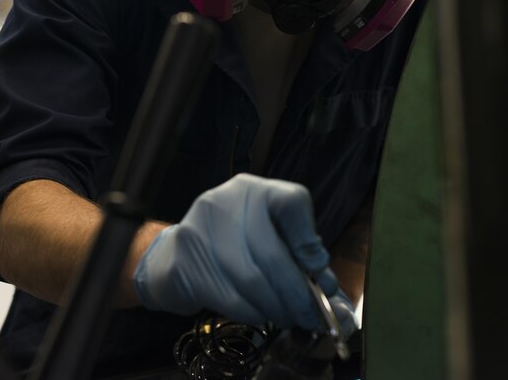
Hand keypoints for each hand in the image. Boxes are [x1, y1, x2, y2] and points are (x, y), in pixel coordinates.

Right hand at [133, 173, 355, 334]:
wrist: (179, 256)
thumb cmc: (236, 246)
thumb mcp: (268, 236)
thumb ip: (299, 255)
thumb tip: (329, 287)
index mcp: (254, 189)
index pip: (292, 202)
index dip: (309, 242)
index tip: (320, 273)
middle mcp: (226, 200)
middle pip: (271, 251)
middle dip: (297, 293)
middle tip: (312, 316)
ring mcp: (201, 228)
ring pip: (251, 279)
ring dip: (276, 307)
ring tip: (288, 318)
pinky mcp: (185, 260)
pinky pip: (230, 296)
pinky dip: (253, 313)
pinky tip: (261, 315)